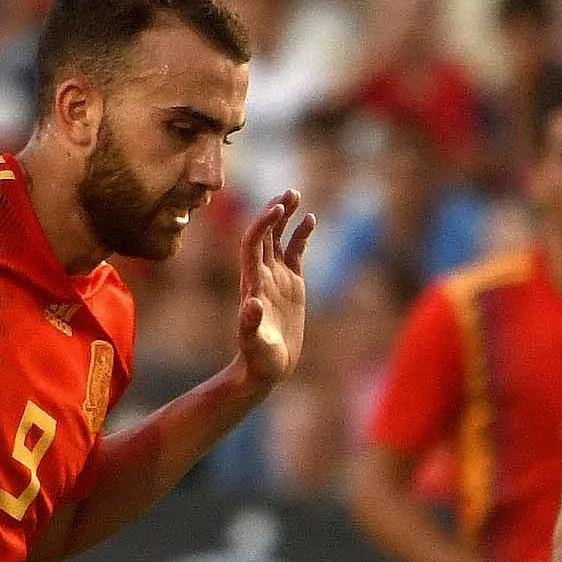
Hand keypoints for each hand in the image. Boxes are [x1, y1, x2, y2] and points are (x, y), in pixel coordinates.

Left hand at [228, 190, 315, 392]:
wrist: (266, 369)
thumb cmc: (258, 359)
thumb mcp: (254, 344)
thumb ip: (250, 325)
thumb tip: (251, 304)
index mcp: (252, 283)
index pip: (253, 243)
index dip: (263, 224)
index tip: (277, 208)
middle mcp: (262, 275)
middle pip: (265, 233)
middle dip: (275, 211)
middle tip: (290, 191)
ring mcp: (277, 278)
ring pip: (279, 238)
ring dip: (286, 216)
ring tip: (297, 194)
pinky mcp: (292, 285)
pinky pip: (295, 253)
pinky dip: (301, 235)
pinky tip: (311, 219)